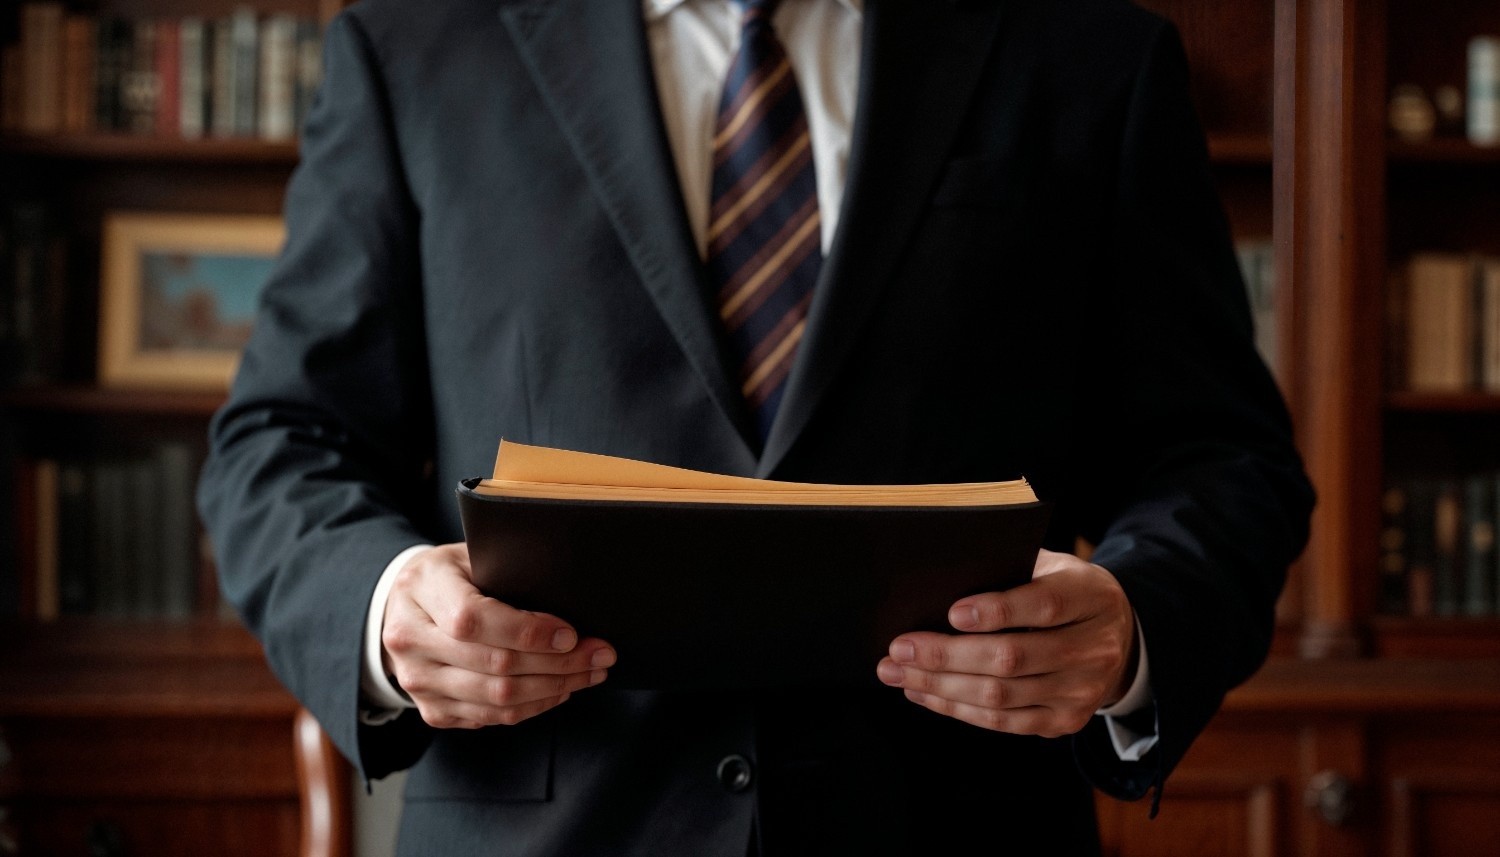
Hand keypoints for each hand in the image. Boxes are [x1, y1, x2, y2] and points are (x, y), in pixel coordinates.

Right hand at [381, 542, 613, 728]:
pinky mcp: (432, 710)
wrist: (403, 607)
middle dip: (559, 663)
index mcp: (421, 589)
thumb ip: (508, 571)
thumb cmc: (450, 575)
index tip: (571, 634)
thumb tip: (571, 596)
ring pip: (497, 698)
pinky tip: (561, 688)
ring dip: (555, 688)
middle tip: (601, 654)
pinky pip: (491, 717)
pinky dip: (534, 705)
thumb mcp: (471, 555)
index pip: (474, 620)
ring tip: (590, 672)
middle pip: (495, 664)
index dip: (529, 632)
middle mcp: (410, 639)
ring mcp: (417, 681)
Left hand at [876, 549, 1137, 737]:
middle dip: (947, 655)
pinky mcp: (1065, 721)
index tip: (951, 611)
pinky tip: (925, 692)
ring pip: (1002, 695)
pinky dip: (958, 708)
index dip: (998, 611)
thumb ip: (1012, 569)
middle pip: (1013, 657)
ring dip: (941, 686)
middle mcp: (1094, 648)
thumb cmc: (1066, 591)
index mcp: (1090, 597)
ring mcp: (1081, 691)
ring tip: (898, 671)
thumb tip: (944, 580)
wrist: (1119, 638)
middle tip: (899, 647)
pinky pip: (1004, 721)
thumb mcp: (1053, 567)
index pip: (1045, 606)